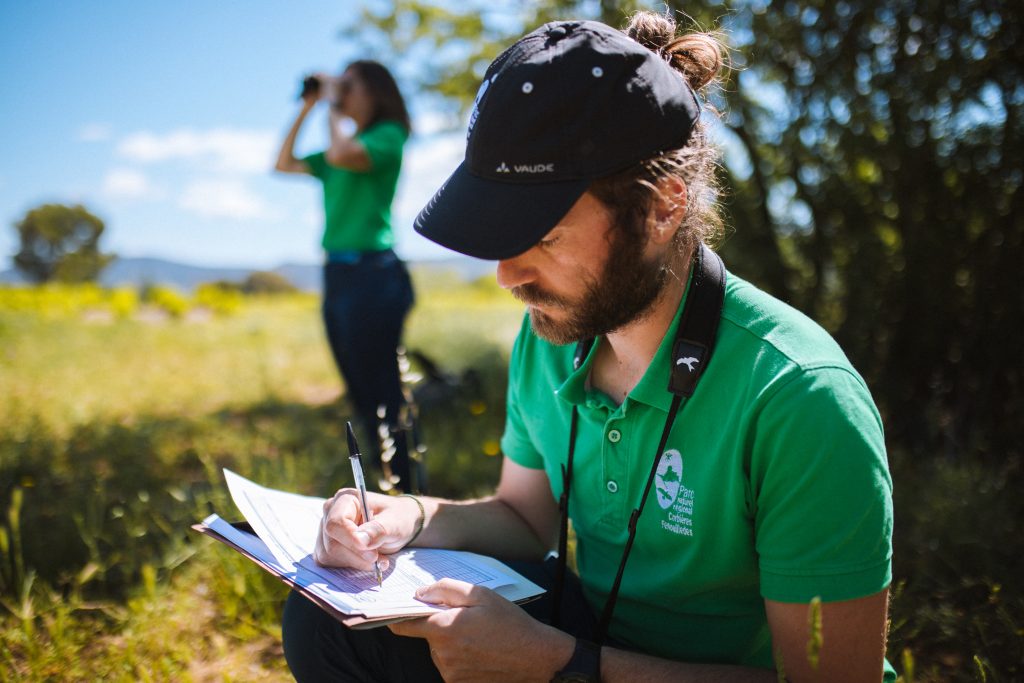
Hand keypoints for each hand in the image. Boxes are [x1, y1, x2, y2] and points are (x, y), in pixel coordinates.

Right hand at [313, 489, 419, 569]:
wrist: (395, 526)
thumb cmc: (396, 518)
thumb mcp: (395, 522)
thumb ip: (379, 530)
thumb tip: (361, 542)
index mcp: (345, 499)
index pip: (336, 523)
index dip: (351, 540)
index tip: (372, 553)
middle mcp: (330, 513)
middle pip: (332, 542)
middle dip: (358, 555)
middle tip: (379, 559)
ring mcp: (325, 530)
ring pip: (330, 555)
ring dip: (357, 562)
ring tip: (378, 559)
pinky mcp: (326, 547)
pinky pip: (331, 562)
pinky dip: (351, 565)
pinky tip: (366, 561)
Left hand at [389, 579, 573, 681]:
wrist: (537, 658)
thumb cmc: (511, 623)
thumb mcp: (481, 595)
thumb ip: (446, 590)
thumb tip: (420, 593)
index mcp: (445, 629)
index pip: (404, 625)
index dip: (399, 615)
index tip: (398, 609)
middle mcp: (442, 655)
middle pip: (428, 636)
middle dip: (441, 626)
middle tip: (467, 620)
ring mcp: (450, 673)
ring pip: (440, 652)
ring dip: (452, 643)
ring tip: (481, 638)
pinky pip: (451, 666)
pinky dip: (461, 658)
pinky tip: (482, 652)